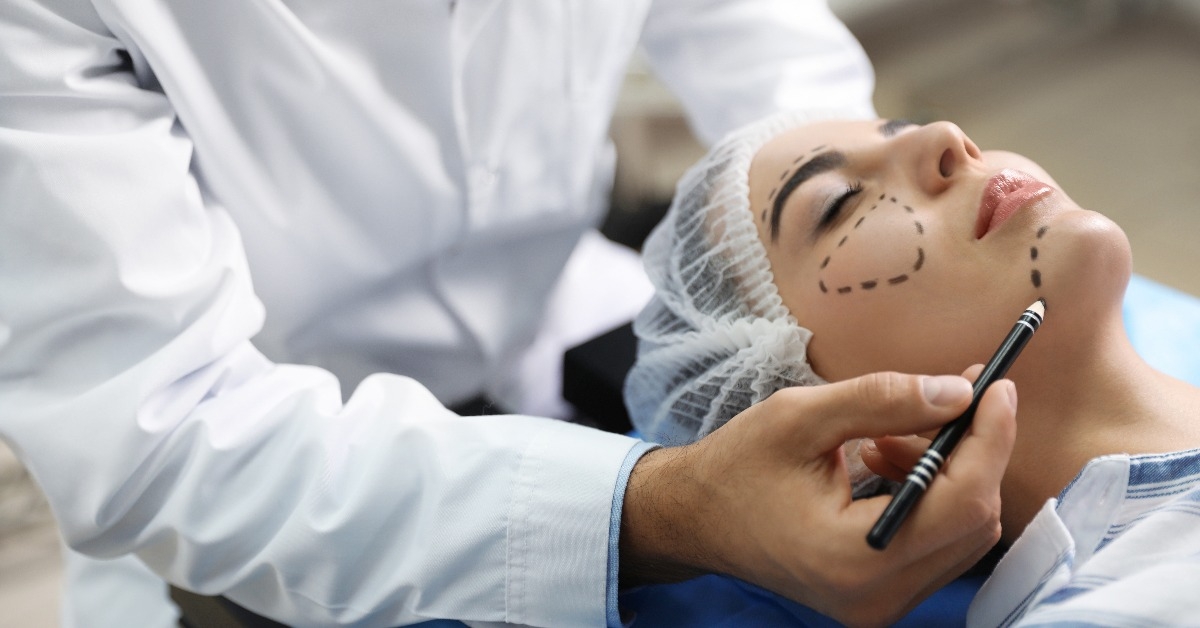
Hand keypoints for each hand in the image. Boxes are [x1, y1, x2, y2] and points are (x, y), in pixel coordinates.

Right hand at [620, 369, 1016, 627]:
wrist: (694, 518)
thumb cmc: (737, 466)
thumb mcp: (801, 416)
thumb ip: (884, 400)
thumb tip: (960, 391)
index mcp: (852, 556)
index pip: (961, 500)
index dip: (989, 438)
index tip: (997, 386)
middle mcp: (875, 596)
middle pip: (974, 521)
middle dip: (972, 451)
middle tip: (951, 397)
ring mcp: (879, 606)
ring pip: (963, 534)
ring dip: (948, 473)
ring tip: (891, 436)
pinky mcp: (879, 598)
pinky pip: (938, 545)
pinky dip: (931, 496)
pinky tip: (885, 462)